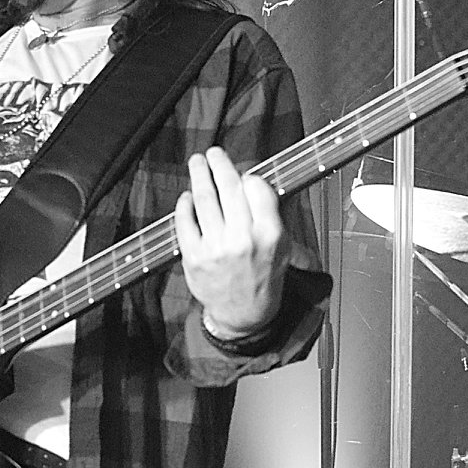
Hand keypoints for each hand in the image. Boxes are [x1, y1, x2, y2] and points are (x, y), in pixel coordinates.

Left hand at [174, 147, 289, 336]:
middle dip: (219, 164)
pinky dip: (185, 204)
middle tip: (214, 153)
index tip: (243, 173)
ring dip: (199, 174)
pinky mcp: (193, 256)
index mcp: (270, 234)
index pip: (257, 188)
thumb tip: (254, 182)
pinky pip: (185, 220)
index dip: (248, 176)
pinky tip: (188, 196)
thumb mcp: (282, 248)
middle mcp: (243, 239)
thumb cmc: (263, 278)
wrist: (244, 315)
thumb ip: (271, 215)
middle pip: (228, 187)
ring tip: (198, 163)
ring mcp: (215, 247)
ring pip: (205, 199)